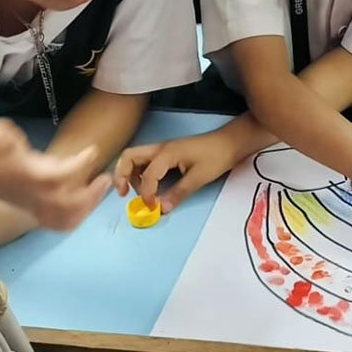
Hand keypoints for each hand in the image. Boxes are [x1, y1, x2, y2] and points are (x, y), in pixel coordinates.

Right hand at [0, 119, 111, 229]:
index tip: (94, 151)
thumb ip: (3, 134)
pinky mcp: (36, 214)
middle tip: (105, 178)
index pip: (60, 175)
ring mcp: (36, 208)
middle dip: (91, 193)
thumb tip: (6, 132)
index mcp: (29, 176)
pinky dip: (77, 218)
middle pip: (69, 205)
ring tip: (101, 188)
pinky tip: (88, 205)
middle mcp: (35, 196)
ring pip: (67, 218)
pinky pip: (60, 224)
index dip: (80, 165)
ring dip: (88, 205)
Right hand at [114, 131, 236, 212]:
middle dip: (122, 175)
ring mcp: (163, 149)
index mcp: (166, 153)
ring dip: (131, 174)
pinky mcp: (168, 152)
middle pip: (129, 156)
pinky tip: (149, 185)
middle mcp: (160, 148)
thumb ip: (179, 193)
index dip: (146, 194)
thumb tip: (162, 209)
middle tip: (123, 194)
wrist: (230, 142)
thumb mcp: (199, 177)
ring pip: (135, 158)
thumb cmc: (216, 157)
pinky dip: (140, 172)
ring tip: (140, 193)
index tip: (152, 208)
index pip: (147, 175)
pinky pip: (145, 160)